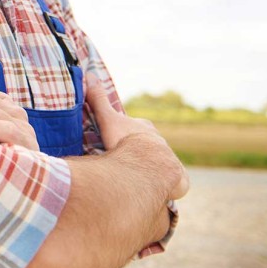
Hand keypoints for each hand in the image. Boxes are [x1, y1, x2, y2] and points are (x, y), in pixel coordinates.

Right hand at [86, 73, 189, 199]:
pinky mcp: (177, 178)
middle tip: (126, 162)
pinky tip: (159, 192)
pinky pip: (174, 183)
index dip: (127, 133)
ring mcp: (170, 159)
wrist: (151, 163)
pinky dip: (168, 187)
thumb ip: (99, 100)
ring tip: (139, 181)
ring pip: (160, 163)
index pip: (136, 128)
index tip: (118, 139)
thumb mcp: (108, 119)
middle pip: (148, 145)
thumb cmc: (128, 141)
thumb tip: (89, 74)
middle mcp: (160, 142)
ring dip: (151, 171)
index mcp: (145, 128)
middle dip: (139, 152)